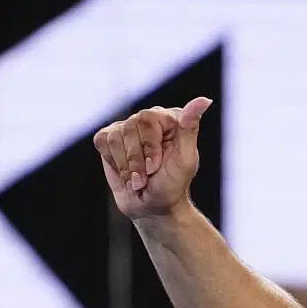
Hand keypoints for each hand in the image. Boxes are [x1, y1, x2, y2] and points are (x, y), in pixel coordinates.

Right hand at [93, 96, 211, 218]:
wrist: (153, 206)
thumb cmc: (172, 185)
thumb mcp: (185, 159)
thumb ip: (190, 128)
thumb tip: (204, 100)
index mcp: (170, 119)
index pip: (149, 120)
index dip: (149, 148)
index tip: (155, 168)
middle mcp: (149, 118)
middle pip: (130, 128)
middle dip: (137, 161)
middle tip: (147, 177)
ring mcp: (128, 126)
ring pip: (114, 138)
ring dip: (126, 166)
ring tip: (138, 179)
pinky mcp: (109, 137)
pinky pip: (102, 142)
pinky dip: (114, 162)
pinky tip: (126, 171)